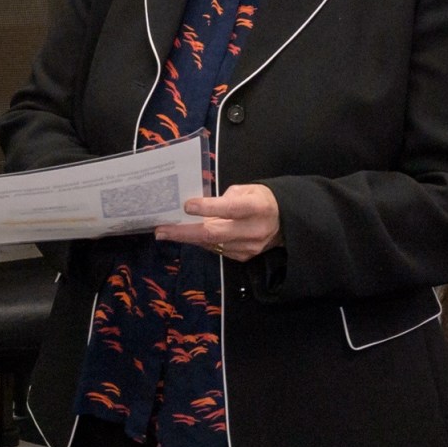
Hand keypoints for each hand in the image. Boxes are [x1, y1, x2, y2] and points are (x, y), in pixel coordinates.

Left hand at [155, 184, 281, 261]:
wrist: (286, 222)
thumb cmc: (262, 200)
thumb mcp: (248, 189)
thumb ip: (225, 197)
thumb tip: (199, 207)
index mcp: (256, 207)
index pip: (229, 208)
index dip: (207, 208)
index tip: (186, 206)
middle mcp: (253, 230)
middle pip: (213, 233)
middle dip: (183, 232)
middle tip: (161, 230)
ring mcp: (248, 247)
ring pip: (211, 244)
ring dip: (187, 238)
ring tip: (166, 232)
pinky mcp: (243, 257)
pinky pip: (216, 249)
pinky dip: (201, 242)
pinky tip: (188, 235)